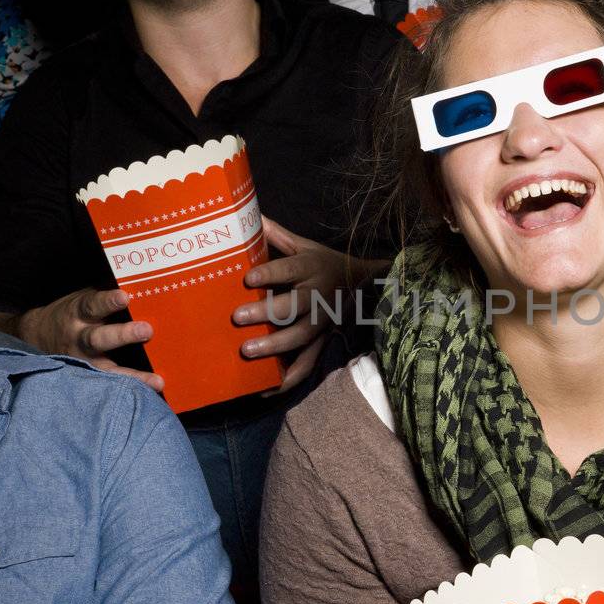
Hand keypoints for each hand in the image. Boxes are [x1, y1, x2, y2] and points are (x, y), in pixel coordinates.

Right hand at [19, 288, 161, 389]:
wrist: (37, 336)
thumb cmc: (72, 313)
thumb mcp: (83, 299)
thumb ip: (105, 294)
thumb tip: (141, 279)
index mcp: (78, 313)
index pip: (92, 305)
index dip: (108, 301)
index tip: (124, 297)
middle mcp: (80, 338)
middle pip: (99, 338)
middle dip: (123, 335)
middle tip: (147, 330)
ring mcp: (84, 362)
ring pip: (107, 370)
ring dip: (133, 376)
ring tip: (157, 381)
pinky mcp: (90, 378)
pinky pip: (111, 386)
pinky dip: (132, 390)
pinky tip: (154, 393)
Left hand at [232, 218, 355, 392]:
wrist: (365, 286)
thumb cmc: (325, 264)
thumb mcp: (306, 246)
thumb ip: (277, 235)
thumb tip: (249, 214)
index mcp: (312, 268)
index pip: (290, 269)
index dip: (271, 274)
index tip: (248, 278)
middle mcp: (319, 296)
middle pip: (294, 306)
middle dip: (266, 313)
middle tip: (238, 317)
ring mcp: (322, 323)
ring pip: (301, 337)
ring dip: (274, 346)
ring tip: (248, 350)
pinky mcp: (322, 343)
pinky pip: (306, 365)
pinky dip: (286, 379)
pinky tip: (264, 389)